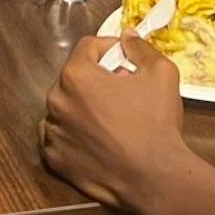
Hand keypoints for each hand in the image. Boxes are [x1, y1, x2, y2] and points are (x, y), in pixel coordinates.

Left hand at [41, 36, 192, 214]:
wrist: (155, 178)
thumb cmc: (156, 124)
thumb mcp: (161, 73)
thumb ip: (140, 48)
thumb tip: (127, 36)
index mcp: (76, 75)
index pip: (87, 47)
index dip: (109, 48)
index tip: (125, 59)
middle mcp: (56, 100)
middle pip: (75, 78)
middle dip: (97, 80)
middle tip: (123, 92)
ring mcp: (53, 132)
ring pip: (66, 107)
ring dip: (83, 108)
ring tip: (111, 120)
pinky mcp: (55, 159)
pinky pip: (60, 137)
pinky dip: (74, 135)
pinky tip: (97, 140)